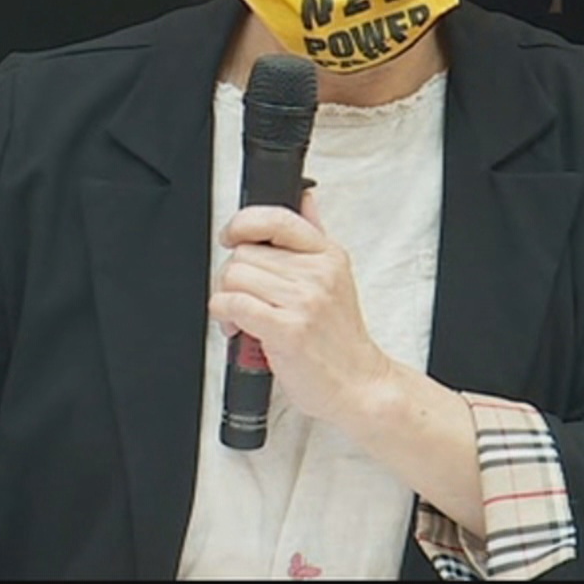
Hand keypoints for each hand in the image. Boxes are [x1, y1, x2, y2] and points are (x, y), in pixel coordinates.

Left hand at [208, 191, 394, 427]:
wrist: (359, 386)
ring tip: (241, 317)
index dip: (243, 223)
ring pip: (234, 276)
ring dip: (226, 298)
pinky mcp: (287, 329)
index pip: (277, 218)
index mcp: (328, 256)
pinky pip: (233, 304)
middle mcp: (317, 274)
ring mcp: (304, 300)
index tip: (230, 236)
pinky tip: (237, 327)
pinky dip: (224, 315)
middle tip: (241, 298)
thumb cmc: (341, 340)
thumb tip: (306, 198)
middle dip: (231, 277)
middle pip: (244, 252)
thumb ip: (315, 236)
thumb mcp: (337, 278)